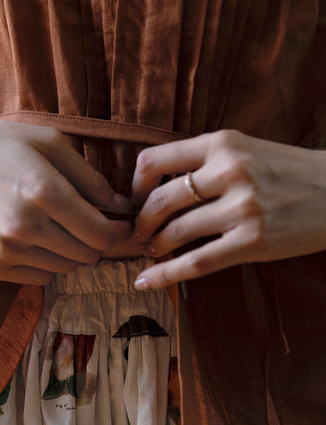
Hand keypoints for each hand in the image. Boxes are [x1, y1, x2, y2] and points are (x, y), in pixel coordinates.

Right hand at [0, 113, 132, 283]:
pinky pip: (42, 277)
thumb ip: (91, 178)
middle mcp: (25, 226)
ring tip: (60, 227)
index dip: (119, 233)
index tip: (122, 226)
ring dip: (73, 251)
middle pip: (88, 254)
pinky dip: (49, 262)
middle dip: (98, 241)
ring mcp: (7, 250)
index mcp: (44, 192)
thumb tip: (122, 206)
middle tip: (92, 225)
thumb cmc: (0, 147)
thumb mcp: (50, 144)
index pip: (101, 233)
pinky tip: (39, 239)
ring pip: (67, 268)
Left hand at [131, 130, 325, 288]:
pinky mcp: (252, 241)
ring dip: (154, 247)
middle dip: (141, 223)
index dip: (136, 184)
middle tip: (140, 234)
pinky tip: (146, 281)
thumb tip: (159, 185)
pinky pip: (196, 262)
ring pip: (175, 232)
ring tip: (153, 251)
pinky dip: (165, 274)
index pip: (155, 159)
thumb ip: (206, 160)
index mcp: (222, 143)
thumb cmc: (288, 172)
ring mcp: (242, 208)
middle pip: (160, 201)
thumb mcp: (246, 149)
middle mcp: (229, 171)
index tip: (137, 200)